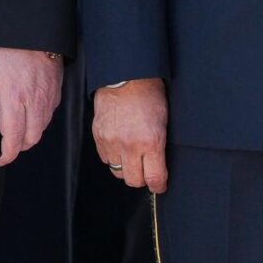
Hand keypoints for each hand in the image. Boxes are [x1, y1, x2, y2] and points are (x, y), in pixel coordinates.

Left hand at [0, 46, 62, 166]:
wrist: (35, 27)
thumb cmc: (8, 44)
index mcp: (13, 98)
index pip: (13, 137)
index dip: (7, 154)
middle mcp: (34, 101)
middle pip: (31, 138)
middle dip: (18, 148)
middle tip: (6, 148)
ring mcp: (47, 96)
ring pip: (43, 128)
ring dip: (30, 135)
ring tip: (17, 133)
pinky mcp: (56, 89)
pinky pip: (50, 113)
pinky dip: (41, 121)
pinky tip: (30, 115)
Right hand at [91, 78, 169, 192]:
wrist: (125, 77)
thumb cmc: (149, 94)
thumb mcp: (163, 119)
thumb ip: (159, 144)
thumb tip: (159, 165)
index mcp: (151, 141)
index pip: (154, 178)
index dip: (159, 185)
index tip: (160, 186)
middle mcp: (130, 146)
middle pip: (134, 181)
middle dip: (142, 178)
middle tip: (147, 170)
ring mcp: (112, 143)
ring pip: (118, 172)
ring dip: (126, 168)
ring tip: (133, 155)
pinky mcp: (99, 138)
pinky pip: (106, 159)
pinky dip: (114, 157)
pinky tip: (121, 145)